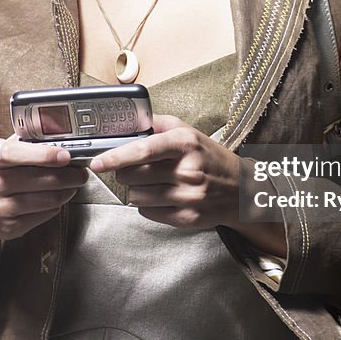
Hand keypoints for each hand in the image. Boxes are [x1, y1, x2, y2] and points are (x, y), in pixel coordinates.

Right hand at [0, 136, 87, 294]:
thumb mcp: (2, 151)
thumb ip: (27, 141)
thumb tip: (61, 131)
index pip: (15, 154)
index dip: (43, 155)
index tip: (66, 155)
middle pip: (40, 180)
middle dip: (69, 175)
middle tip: (82, 172)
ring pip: (46, 200)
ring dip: (67, 191)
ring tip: (73, 185)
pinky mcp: (8, 227)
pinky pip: (43, 215)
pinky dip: (56, 206)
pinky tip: (57, 198)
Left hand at [90, 116, 286, 256]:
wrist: (242, 191)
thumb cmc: (211, 158)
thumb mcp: (191, 133)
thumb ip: (160, 124)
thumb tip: (131, 121)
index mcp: (186, 144)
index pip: (143, 149)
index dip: (116, 156)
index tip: (98, 162)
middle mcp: (188, 170)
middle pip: (133, 175)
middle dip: (126, 171)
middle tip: (135, 168)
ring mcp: (188, 197)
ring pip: (136, 196)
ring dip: (137, 189)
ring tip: (154, 183)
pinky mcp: (186, 218)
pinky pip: (147, 212)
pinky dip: (148, 205)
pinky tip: (163, 196)